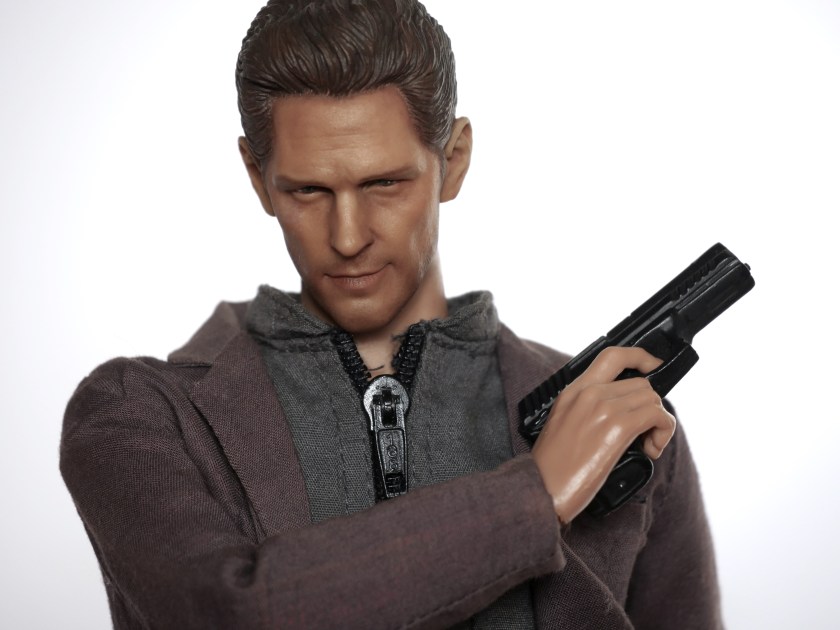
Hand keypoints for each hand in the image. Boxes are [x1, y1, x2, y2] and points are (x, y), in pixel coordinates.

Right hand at [531, 346, 675, 523]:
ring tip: (647, 446)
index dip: (640, 356)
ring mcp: (604, 407)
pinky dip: (663, 433)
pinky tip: (650, 451)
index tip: (653, 366)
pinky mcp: (618, 427)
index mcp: (573, 391)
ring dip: (658, 423)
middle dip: (651, 407)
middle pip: (641, 383)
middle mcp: (589, 393)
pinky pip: (658, 416)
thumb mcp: (561, 425)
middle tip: (645, 435)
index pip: (612, 356)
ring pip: (652, 399)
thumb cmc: (550, 468)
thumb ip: (585, 410)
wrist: (541, 488)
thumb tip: (618, 413)